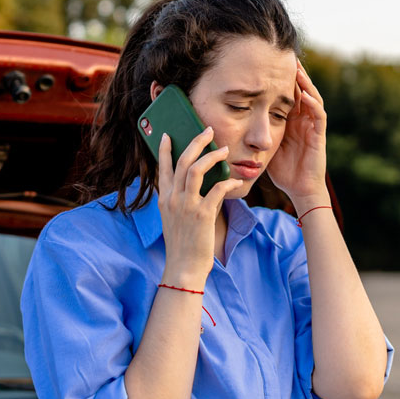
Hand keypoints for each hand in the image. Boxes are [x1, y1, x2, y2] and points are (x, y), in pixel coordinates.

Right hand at [156, 127, 245, 286]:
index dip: (166, 149)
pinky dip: (228, 182)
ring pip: (196, 169)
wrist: (183, 267)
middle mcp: (173, 199)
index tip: (169, 135)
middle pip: (182, 161)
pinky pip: (217, 190)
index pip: (163, 167)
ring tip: (224, 150)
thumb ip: (182, 200)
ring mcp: (186, 206)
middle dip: (196, 142)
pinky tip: (236, 180)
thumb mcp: (174, 219)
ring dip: (212, 156)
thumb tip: (201, 184)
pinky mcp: (202, 214)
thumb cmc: (182, 245)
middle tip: (208, 131)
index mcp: (164, 199)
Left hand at [268, 60, 328, 205]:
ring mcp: (313, 127)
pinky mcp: (319, 136)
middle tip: (285, 56)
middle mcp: (303, 120)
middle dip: (294, 75)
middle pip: (301, 91)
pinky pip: (319, 116)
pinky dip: (313, 104)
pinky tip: (305, 95)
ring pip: (312, 98)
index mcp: (291, 121)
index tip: (269, 64)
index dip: (280, 80)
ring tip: (297, 69)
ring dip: (306, 83)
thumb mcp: (266, 145)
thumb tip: (233, 121)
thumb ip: (256, 132)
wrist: (300, 189)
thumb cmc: (283, 171)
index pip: (287, 95)